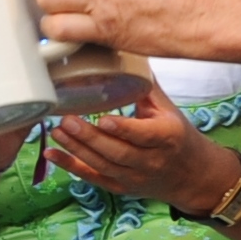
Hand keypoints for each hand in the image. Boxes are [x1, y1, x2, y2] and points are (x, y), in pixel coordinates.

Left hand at [40, 85, 239, 211]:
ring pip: (103, 165)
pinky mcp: (120, 187)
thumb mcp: (168, 110)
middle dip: (90, 138)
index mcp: (166, 136)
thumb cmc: (176, 136)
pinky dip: (70, 166)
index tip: (103, 119)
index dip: (123, 129)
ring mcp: (134, 177)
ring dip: (76, 149)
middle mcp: (151, 160)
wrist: (190, 175)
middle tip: (67, 120)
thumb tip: (127, 52)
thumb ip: (145, 86)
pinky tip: (50, 154)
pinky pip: (93, 178)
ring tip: (57, 131)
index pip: (144, 134)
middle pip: (118, 152)